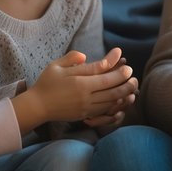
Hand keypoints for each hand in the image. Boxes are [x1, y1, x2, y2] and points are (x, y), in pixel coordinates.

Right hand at [15, 48, 138, 130]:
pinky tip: (120, 99)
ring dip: (124, 95)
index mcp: (80, 83)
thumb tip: (86, 55)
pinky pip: (105, 111)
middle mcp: (85, 97)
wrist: (37, 106)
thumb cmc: (46, 83)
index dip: (121, 72)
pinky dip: (115, 105)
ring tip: (131, 88)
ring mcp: (86, 108)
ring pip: (111, 103)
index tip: (128, 66)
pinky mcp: (85, 115)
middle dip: (127, 84)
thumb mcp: (56, 66)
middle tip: (134, 77)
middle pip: (113, 91)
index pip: (107, 77)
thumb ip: (72, 58)